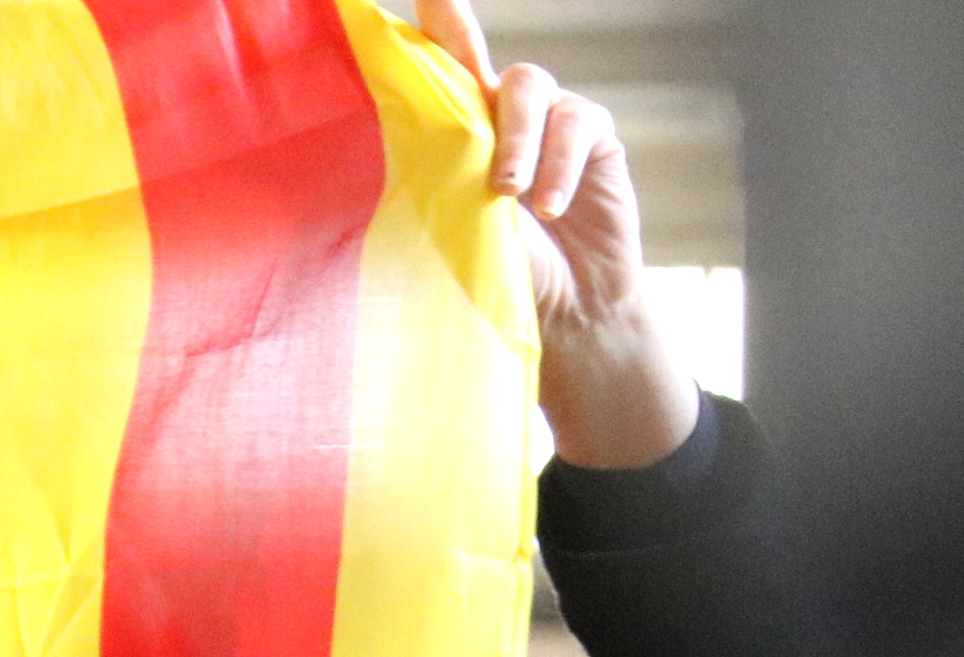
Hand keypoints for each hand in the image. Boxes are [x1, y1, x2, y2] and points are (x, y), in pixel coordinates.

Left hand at [413, 0, 694, 470]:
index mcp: (451, 138)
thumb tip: (370, 173)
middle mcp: (497, 118)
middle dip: (458, 35)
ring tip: (507, 192)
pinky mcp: (593, 139)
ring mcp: (548, 123)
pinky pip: (577, 124)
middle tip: (439, 39)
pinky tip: (548, 204)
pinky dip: (559, 162)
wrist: (564, 318)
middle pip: (475, 58)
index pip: (431, 75)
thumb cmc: (492, 281)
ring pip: (531, 86)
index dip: (428, 31)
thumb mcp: (446, 233)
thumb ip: (428, 188)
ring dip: (517, 136)